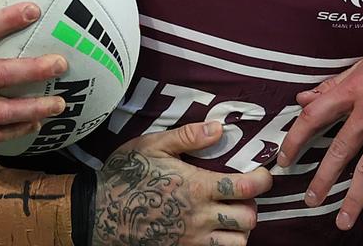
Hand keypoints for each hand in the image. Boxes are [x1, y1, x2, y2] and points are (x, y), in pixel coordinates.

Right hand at [94, 121, 272, 245]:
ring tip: (231, 215)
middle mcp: (199, 217)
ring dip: (240, 230)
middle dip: (252, 207)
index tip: (263, 175)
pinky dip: (223, 244)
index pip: (245, 188)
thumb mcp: (152, 145)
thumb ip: (188, 136)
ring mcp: (191, 239)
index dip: (263, 181)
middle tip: (243, 196)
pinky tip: (214, 231)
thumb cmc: (125, 176)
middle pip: (247, 220)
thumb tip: (220, 128)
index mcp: (196, 187)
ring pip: (237, 243)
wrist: (98, 213)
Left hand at [277, 36, 362, 230]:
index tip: (286, 158)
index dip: (297, 137)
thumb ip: (336, 83)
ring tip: (341, 219)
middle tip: (310, 199)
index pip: (316, 113)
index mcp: (356, 86)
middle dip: (322, 178)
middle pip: (340, 148)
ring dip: (353, 197)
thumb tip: (304, 98)